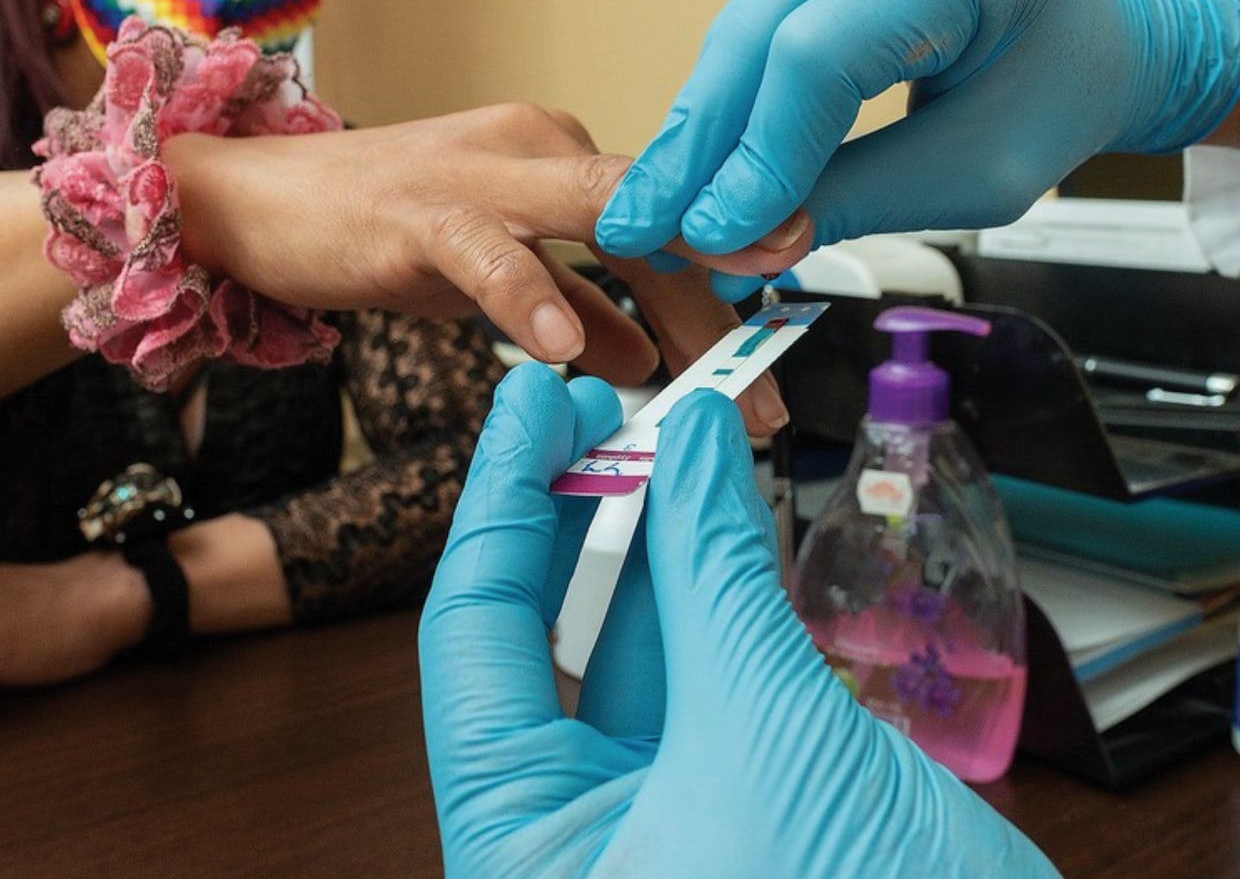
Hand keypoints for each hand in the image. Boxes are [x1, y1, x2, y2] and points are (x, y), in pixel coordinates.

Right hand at [170, 101, 795, 428]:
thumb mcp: (494, 278)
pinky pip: (487, 252)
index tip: (783, 346)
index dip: (733, 280)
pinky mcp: (416, 208)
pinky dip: (529, 298)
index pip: (671, 218)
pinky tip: (565, 352)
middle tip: (765, 393)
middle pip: (660, 222)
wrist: (245, 200)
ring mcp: (480, 171)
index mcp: (562, 158)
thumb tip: (649, 357)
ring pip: (601, 222)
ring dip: (668, 307)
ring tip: (715, 375)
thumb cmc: (374, 229)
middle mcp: (539, 146)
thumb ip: (575, 307)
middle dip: (724, 308)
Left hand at [419, 365, 1055, 877]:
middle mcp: (571, 836)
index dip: (502, 504)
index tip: (529, 405)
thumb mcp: (766, 728)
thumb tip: (690, 442)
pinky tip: (721, 509)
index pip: (472, 641)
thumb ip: (717, 573)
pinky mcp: (730, 800)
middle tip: (606, 408)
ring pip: (631, 647)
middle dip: (579, 514)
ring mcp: (653, 817)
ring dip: (654, 539)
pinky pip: (701, 674)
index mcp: (523, 850)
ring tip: (675, 435)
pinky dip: (714, 589)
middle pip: (544, 637)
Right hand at [597, 0, 1239, 269]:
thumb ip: (856, 197)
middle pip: (762, 24)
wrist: (1093, 30)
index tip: (716, 231)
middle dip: (699, 143)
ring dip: (701, 125)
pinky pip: (759, 10)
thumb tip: (734, 233)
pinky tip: (701, 156)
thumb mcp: (977, 172)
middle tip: (642, 228)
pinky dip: (730, 91)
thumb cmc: (1057, 91)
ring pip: (745, 20)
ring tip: (663, 211)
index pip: (822, 50)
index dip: (758, 149)